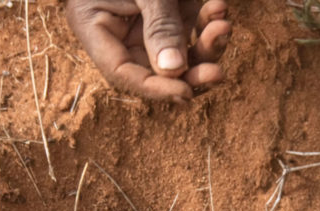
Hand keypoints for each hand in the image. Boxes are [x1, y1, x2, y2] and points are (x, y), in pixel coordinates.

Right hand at [66, 0, 230, 100]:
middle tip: (218, 73)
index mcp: (97, 28)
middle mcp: (124, 30)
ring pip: (184, 50)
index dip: (155, 89)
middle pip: (159, 69)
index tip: (185, 93)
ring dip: (208, 44)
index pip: (125, 73)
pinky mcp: (174, 6)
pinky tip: (218, 6)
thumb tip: (174, 72)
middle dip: (192, 71)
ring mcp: (150, 19)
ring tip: (222, 23)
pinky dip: (209, 19)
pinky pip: (195, 24)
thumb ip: (157, 24)